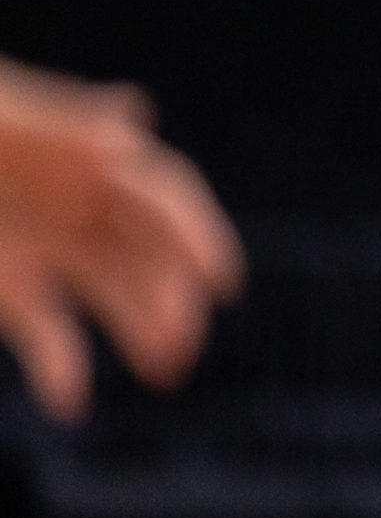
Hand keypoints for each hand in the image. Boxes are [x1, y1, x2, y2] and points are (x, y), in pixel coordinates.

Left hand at [0, 58, 244, 420]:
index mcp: (93, 156)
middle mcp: (86, 206)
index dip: (198, 236)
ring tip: (166, 372)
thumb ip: (66, 119)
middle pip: (149, 254)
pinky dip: (63, 368)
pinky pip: (49, 331)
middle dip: (174, 298)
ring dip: (143, 331)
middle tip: (182, 343)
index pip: (165, 195)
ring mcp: (52, 250)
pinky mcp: (14, 290)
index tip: (222, 282)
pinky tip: (70, 402)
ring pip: (115, 295)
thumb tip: (133, 122)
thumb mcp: (4, 115)